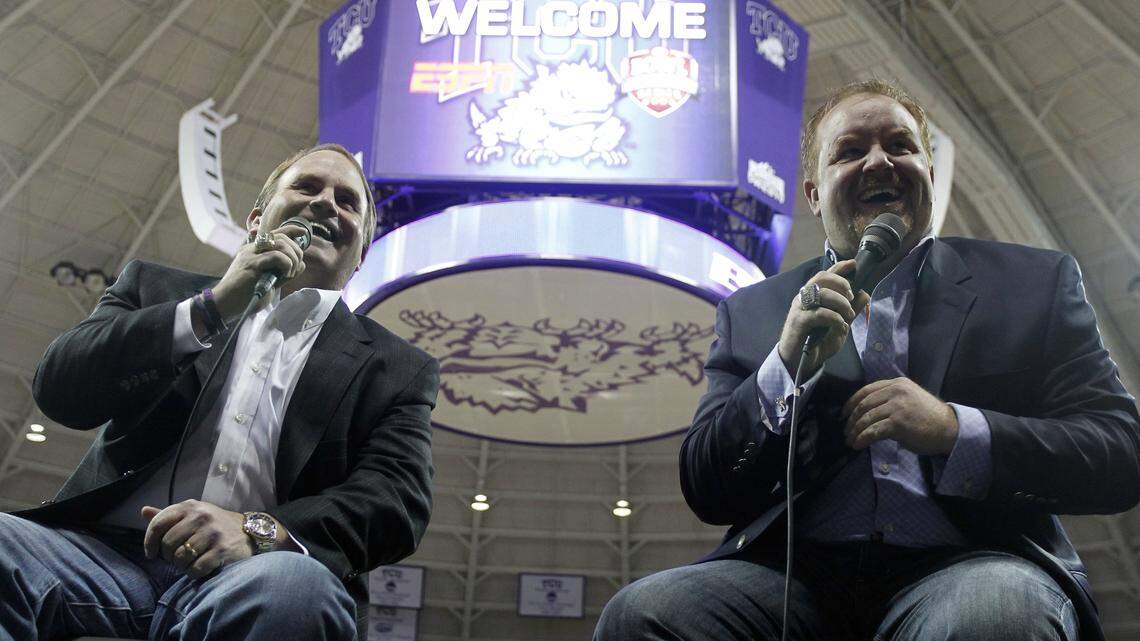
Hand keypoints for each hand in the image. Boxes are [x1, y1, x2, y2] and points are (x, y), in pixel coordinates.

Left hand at [142, 500, 253, 578]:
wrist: (249, 533)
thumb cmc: (214, 526)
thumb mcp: (193, 514)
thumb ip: (168, 515)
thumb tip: (143, 511)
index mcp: (190, 507)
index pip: (158, 523)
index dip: (149, 541)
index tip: (151, 553)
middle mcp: (201, 517)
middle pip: (168, 544)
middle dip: (168, 556)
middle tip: (177, 558)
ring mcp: (212, 533)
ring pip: (180, 558)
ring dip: (181, 566)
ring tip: (189, 562)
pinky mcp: (221, 550)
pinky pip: (195, 568)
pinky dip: (193, 573)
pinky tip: (199, 569)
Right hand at [211, 229, 305, 318]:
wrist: (225, 304)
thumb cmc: (246, 295)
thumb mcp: (269, 281)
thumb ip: (283, 272)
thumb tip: (301, 264)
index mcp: (255, 251)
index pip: (276, 233)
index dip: (292, 230)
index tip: (303, 233)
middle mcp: (252, 249)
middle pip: (282, 237)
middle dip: (296, 250)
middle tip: (296, 267)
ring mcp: (251, 255)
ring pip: (281, 243)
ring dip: (292, 257)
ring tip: (289, 273)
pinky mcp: (252, 264)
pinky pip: (276, 256)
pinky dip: (286, 264)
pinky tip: (285, 275)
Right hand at [778, 259, 870, 379]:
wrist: (799, 363)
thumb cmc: (817, 343)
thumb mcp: (840, 325)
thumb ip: (851, 310)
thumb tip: (865, 293)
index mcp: (813, 297)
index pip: (825, 275)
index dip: (839, 267)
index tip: (853, 264)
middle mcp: (804, 298)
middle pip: (821, 278)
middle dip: (841, 284)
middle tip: (851, 297)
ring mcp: (800, 309)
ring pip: (821, 294)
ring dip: (840, 302)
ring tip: (849, 316)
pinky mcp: (798, 321)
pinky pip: (819, 313)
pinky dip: (834, 318)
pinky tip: (841, 326)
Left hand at [842, 377, 958, 454]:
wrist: (949, 429)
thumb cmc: (929, 417)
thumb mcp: (909, 398)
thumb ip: (890, 399)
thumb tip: (866, 411)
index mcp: (896, 384)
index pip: (866, 390)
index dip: (851, 403)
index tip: (844, 414)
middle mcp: (895, 392)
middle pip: (863, 405)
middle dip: (851, 420)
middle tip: (846, 431)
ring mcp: (897, 407)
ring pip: (866, 419)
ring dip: (854, 431)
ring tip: (850, 440)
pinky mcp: (898, 423)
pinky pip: (873, 431)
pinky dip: (862, 439)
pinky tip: (858, 445)